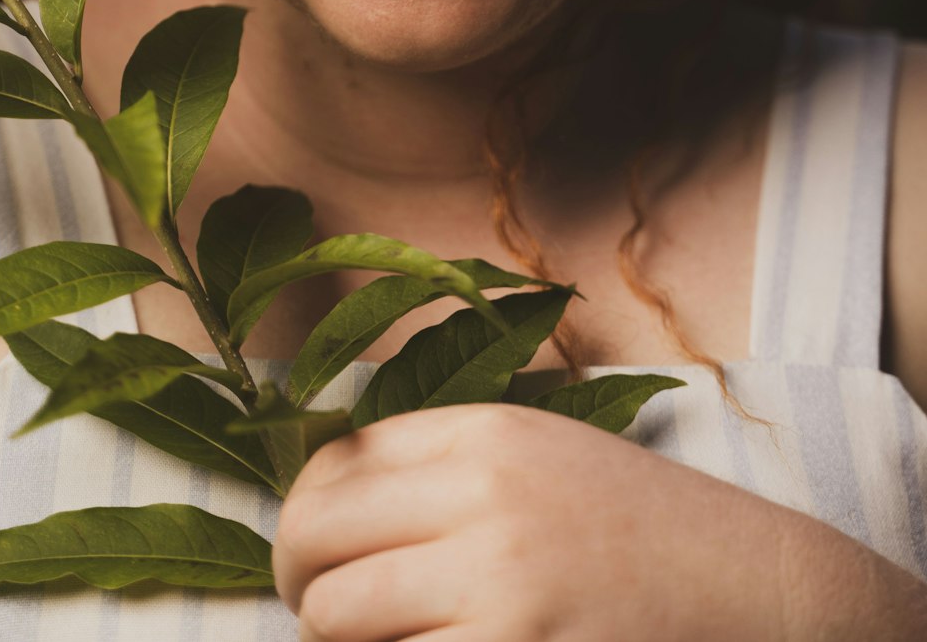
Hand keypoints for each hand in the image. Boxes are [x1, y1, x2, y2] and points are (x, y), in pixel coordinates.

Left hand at [272, 400, 779, 641]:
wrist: (751, 585)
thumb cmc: (633, 523)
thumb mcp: (539, 452)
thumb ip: (439, 464)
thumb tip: (324, 501)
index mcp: (482, 432)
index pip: (328, 465)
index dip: (302, 521)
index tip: (315, 557)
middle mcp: (482, 494)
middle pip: (311, 537)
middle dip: (301, 583)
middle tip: (327, 610)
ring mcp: (499, 585)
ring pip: (336, 619)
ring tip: (396, 640)